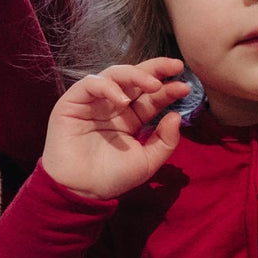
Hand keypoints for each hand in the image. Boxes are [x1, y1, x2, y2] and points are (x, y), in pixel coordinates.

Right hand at [42, 61, 189, 199]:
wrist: (81, 191)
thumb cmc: (111, 178)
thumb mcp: (147, 162)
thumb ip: (165, 141)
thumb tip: (176, 115)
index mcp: (130, 118)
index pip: (151, 97)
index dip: (167, 90)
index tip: (185, 88)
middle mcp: (112, 106)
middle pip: (135, 78)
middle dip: (156, 69)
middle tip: (175, 66)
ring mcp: (93, 102)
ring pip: (114, 74)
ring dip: (135, 75)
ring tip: (153, 85)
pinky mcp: (73, 102)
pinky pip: (91, 84)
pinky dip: (107, 87)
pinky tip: (121, 100)